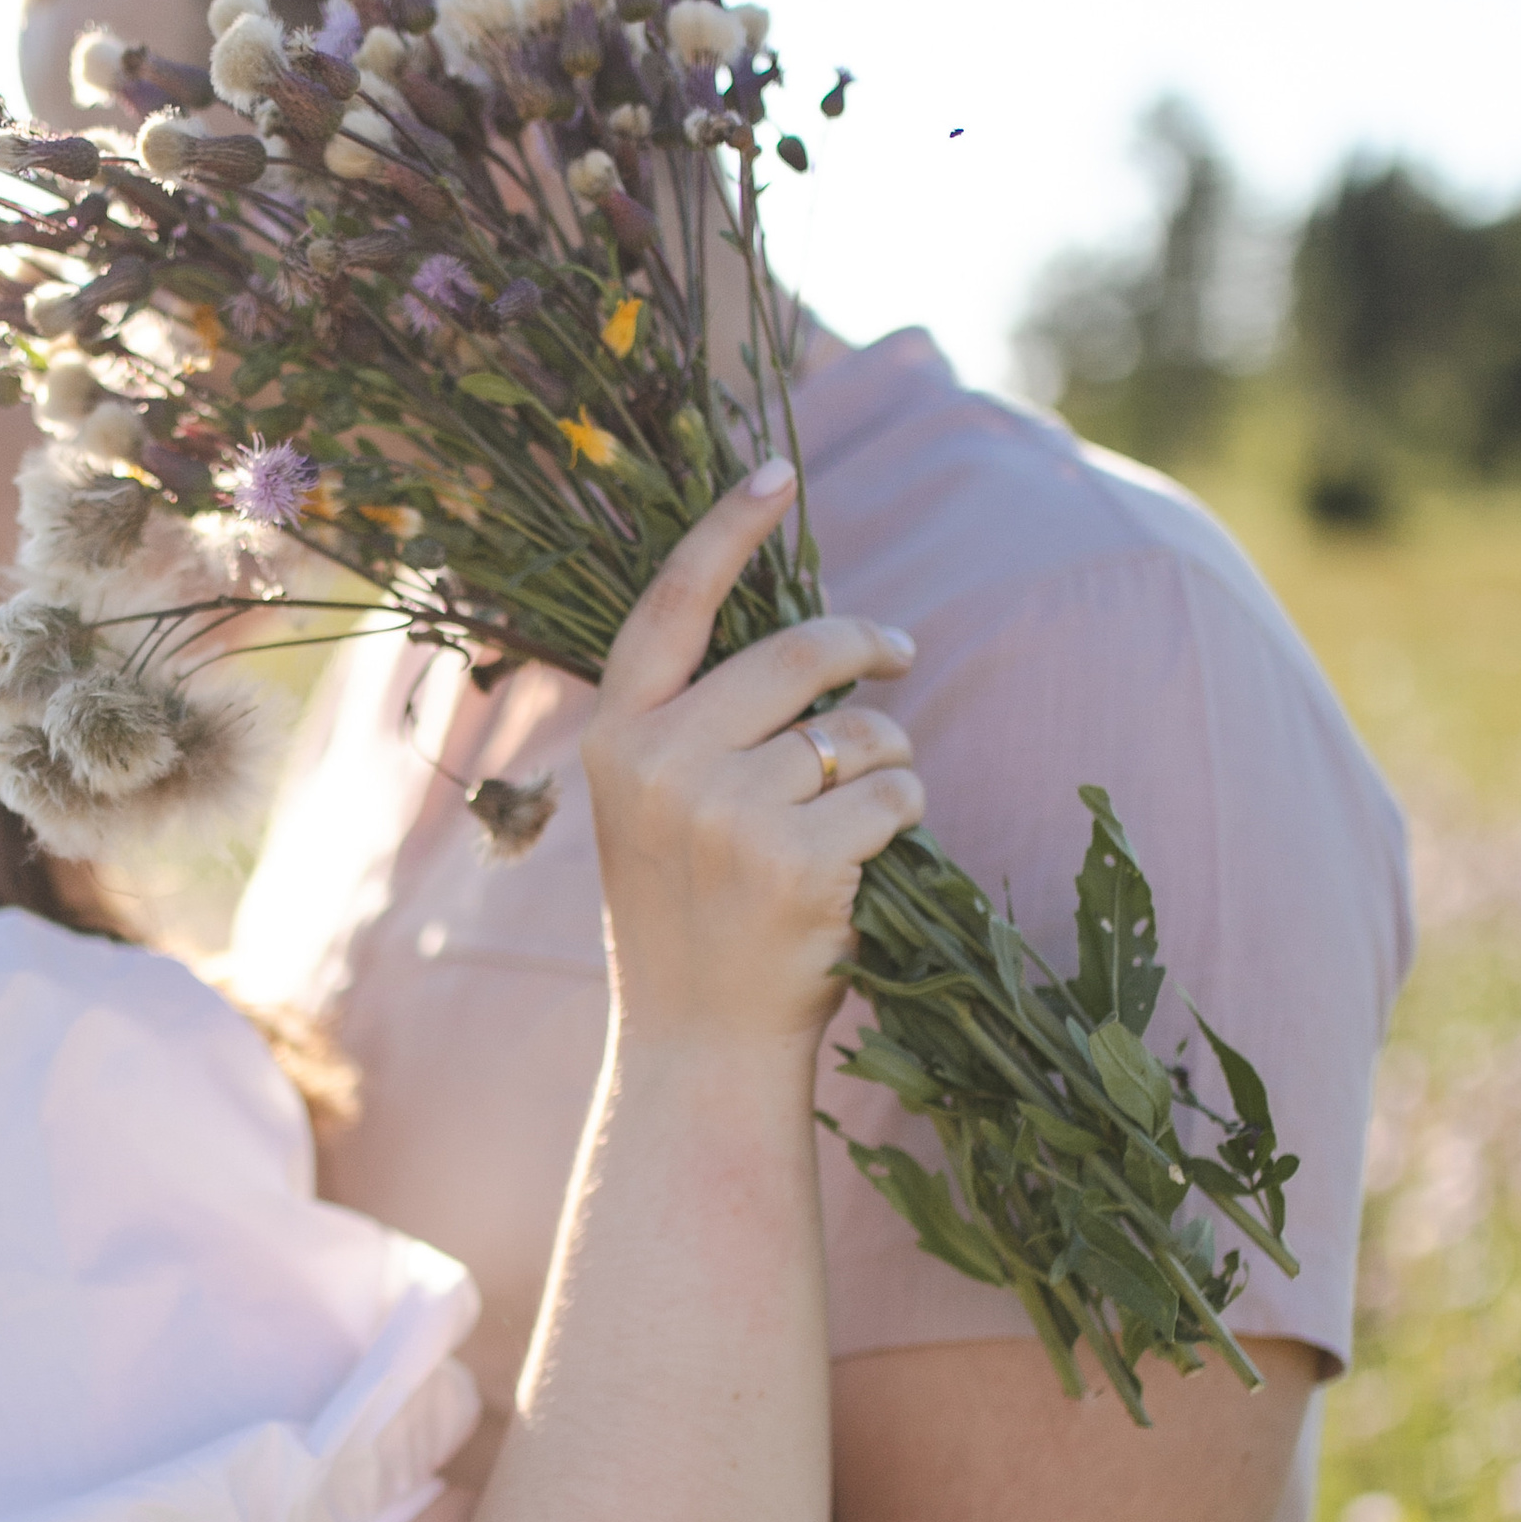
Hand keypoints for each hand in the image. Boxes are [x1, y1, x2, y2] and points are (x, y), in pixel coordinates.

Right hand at [585, 463, 923, 1046]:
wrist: (694, 1050)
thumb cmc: (690, 923)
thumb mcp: (654, 811)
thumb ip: (697, 726)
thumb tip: (804, 637)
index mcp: (616, 738)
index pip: (672, 604)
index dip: (727, 529)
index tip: (778, 471)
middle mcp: (660, 763)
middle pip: (797, 652)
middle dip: (868, 646)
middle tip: (899, 659)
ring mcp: (725, 813)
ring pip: (858, 732)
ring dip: (888, 759)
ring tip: (861, 816)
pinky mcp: (795, 862)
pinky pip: (892, 793)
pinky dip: (903, 818)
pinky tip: (869, 863)